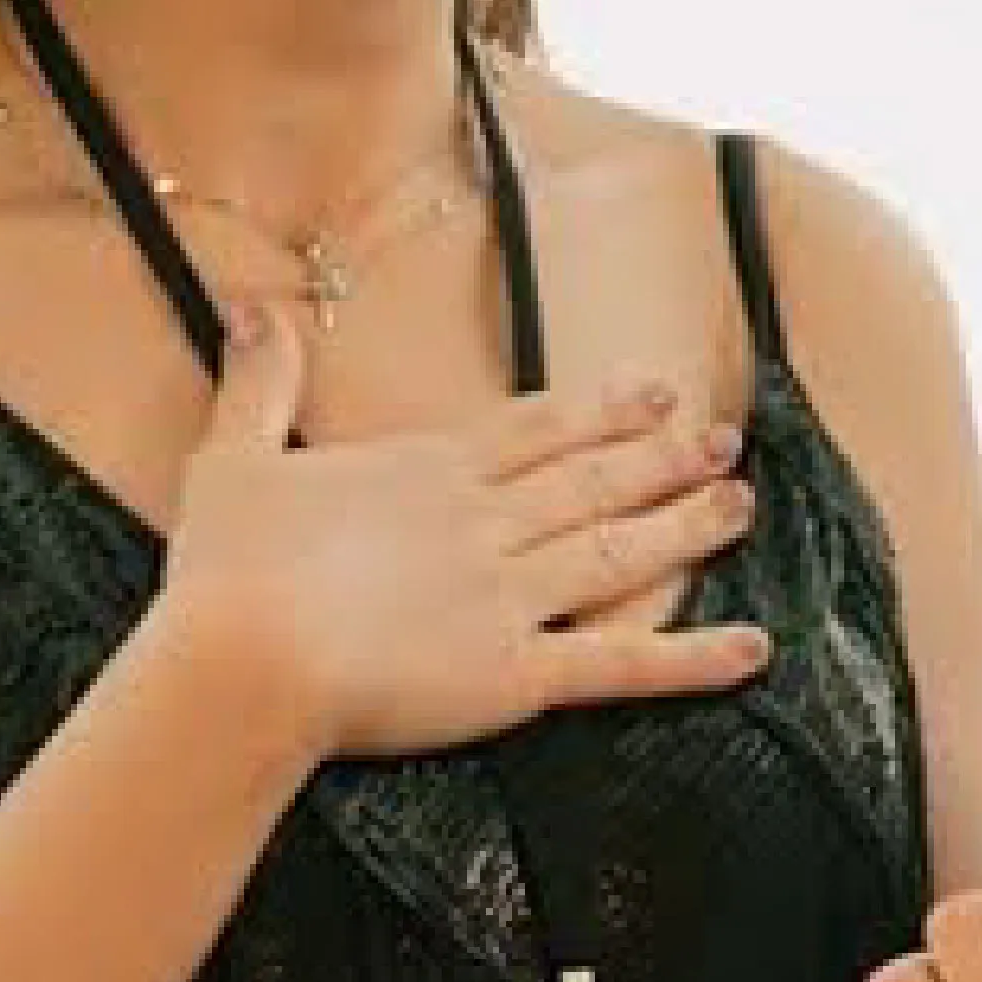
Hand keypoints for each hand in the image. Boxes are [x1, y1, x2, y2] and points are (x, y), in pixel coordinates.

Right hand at [158, 304, 773, 763]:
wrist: (243, 662)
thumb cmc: (227, 574)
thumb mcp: (233, 459)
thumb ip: (260, 382)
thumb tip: (256, 305)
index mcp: (426, 472)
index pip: (535, 430)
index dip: (601, 408)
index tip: (655, 390)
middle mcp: (484, 522)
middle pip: (592, 480)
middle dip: (662, 457)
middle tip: (724, 439)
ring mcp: (509, 596)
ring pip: (618, 553)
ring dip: (685, 527)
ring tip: (741, 505)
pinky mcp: (517, 676)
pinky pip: (622, 664)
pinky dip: (692, 658)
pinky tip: (754, 648)